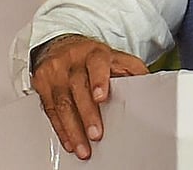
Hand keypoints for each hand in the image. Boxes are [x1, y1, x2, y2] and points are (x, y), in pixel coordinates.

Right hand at [30, 35, 148, 160]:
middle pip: (78, 88)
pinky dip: (61, 129)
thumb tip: (151, 84)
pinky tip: (69, 141)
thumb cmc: (91, 56)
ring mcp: (54, 73)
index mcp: (94, 53)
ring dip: (73, 129)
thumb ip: (131, 69)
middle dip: (87, 114)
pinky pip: (50, 111)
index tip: (101, 97)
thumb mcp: (114, 57)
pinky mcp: (41, 85)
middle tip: (96, 134)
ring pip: (62, 103)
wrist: (61, 45)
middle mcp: (72, 61)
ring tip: (83, 147)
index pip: (96, 64)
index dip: (99, 80)